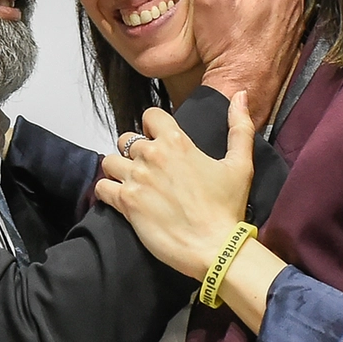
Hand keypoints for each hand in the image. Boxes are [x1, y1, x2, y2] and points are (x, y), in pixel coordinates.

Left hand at [96, 93, 254, 279]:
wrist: (216, 247)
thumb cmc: (227, 208)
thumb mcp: (241, 164)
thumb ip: (240, 127)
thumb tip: (239, 94)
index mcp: (177, 141)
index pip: (150, 115)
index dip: (153, 126)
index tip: (159, 140)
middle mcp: (152, 155)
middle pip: (126, 139)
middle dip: (134, 151)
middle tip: (147, 169)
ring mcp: (136, 178)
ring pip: (109, 161)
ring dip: (117, 170)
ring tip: (131, 183)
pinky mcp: (126, 202)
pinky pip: (101, 187)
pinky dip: (107, 191)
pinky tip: (121, 199)